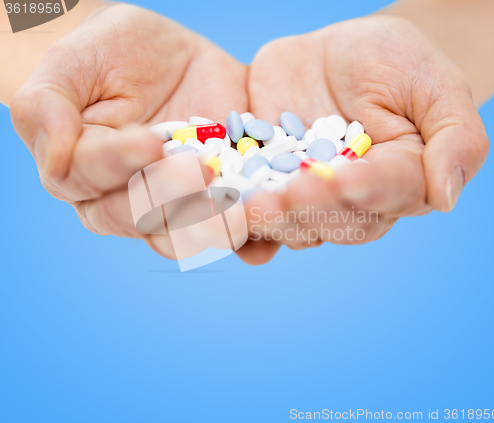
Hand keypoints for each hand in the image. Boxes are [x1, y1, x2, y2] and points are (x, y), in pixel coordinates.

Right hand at [10, 4, 246, 258]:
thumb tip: (55, 159)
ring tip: (238, 212)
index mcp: (83, 172)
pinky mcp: (217, 197)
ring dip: (213, 228)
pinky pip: (230, 225)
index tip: (150, 142)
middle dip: (172, 200)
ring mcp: (175, 204)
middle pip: (143, 217)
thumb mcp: (70, 64)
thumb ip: (46, 107)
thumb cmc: (104, 58)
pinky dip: (250, 236)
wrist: (156, 58)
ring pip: (187, 233)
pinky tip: (265, 235)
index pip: (94, 177)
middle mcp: (126, 200)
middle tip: (202, 175)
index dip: (121, 163)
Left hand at [238, 15, 488, 263]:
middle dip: (306, 211)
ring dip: (267, 220)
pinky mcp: (268, 181)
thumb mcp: (433, 86)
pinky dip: (236, 211)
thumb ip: (454, 138)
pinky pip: (252, 203)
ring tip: (243, 208)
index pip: (383, 195)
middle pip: (333, 220)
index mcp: (397, 181)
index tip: (341, 180)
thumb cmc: (396, 64)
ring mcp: (305, 194)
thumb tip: (447, 197)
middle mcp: (351, 200)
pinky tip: (220, 209)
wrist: (339, 53)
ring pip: (290, 222)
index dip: (362, 191)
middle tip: (279, 200)